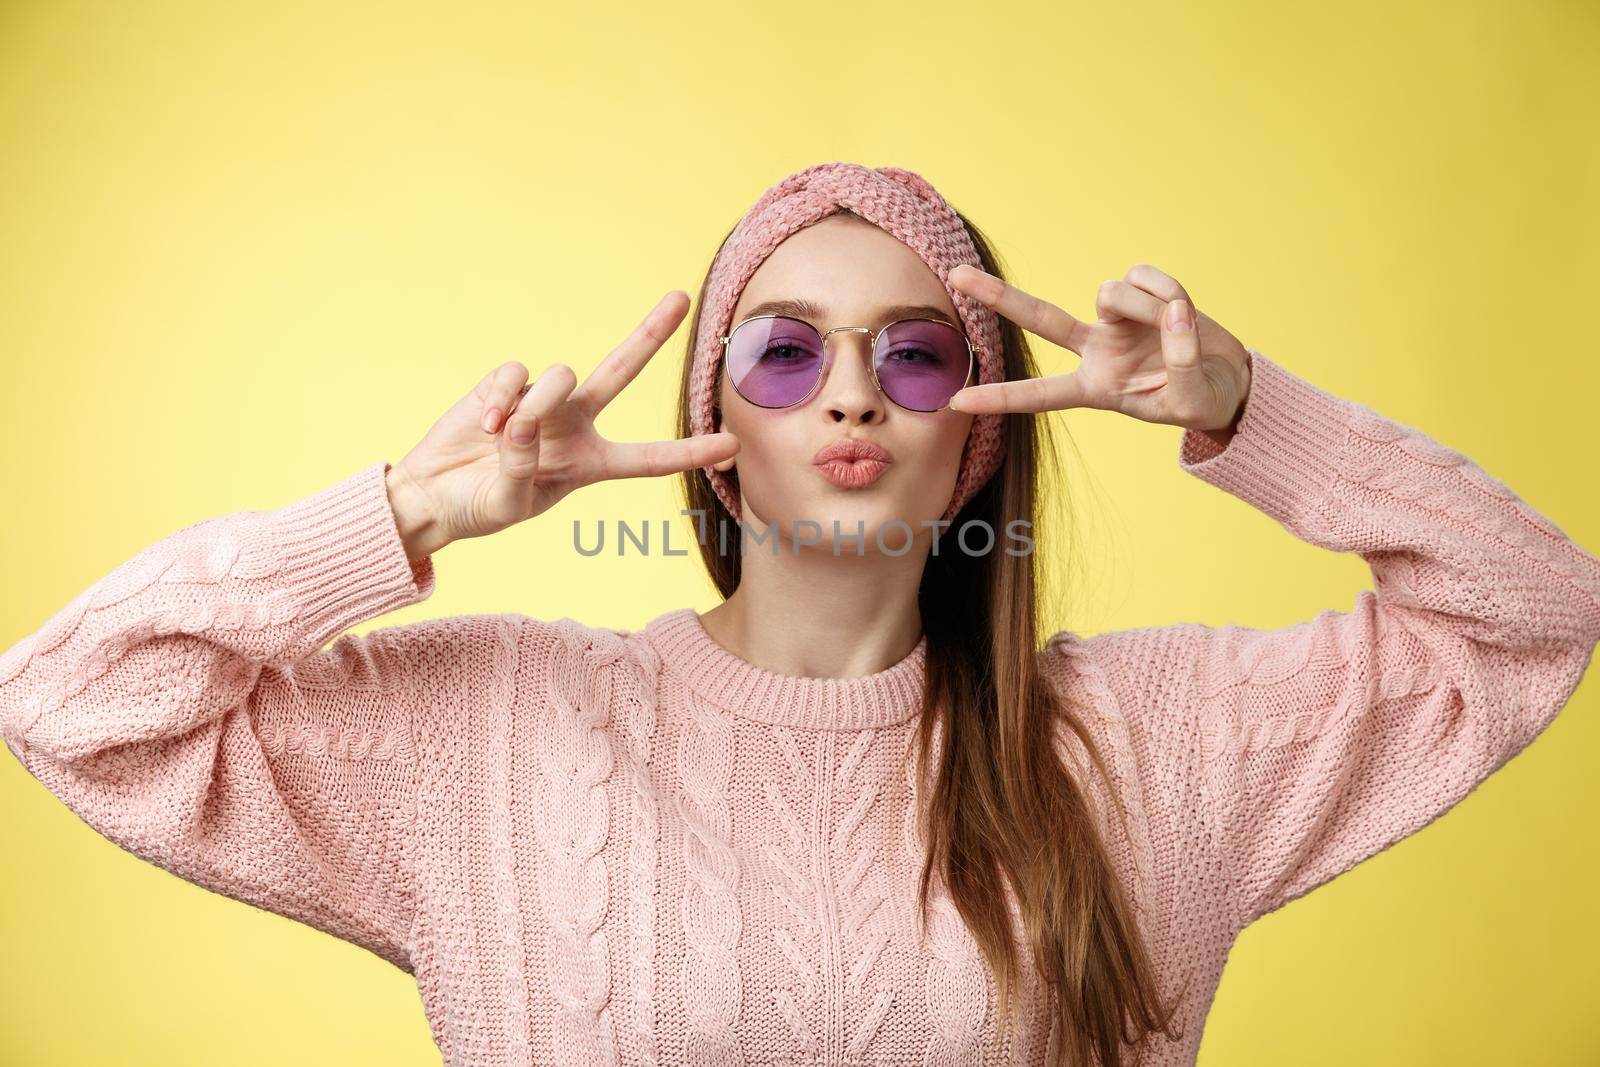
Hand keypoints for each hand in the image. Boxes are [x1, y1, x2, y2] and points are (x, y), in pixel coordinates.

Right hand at [384, 291, 739, 559]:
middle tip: (681, 298)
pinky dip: (501, 397)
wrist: (430, 493)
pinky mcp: (504, 384)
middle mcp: (574, 424)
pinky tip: (486, 424)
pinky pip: (516, 374)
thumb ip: (521, 469)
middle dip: (651, 333)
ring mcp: (541, 399)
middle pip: (621, 371)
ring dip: (538, 403)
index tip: (733, 446)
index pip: (649, 458)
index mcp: (590, 463)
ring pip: (561, 376)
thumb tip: (525, 419)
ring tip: (503, 435)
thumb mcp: (507, 504)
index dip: (690, 452)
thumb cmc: (478, 507)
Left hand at [945, 263, 1251, 436]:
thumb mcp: (1192, 401)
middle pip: (1040, 318)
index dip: (1000, 399)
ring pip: (1112, 292)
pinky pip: (1145, 276)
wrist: (1229, 380)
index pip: (1040, 395)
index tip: (957, 401)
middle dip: (997, 296)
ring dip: (1149, 305)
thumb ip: (1183, 362)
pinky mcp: (1141, 293)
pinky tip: (1182, 309)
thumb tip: (1172, 313)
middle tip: (953, 275)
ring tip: (1179, 327)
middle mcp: (1096, 349)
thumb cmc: (1201, 400)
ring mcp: (1116, 319)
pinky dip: (1168, 288)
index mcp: (1095, 387)